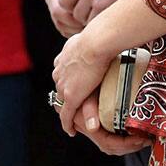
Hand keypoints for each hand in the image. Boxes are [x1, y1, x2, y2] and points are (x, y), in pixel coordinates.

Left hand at [47, 0, 130, 32]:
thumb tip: (66, 0)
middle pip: (64, 3)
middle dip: (73, 7)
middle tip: (86, 8)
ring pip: (77, 15)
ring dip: (85, 16)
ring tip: (99, 11)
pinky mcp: (102, 5)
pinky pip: (90, 21)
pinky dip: (97, 21)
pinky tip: (105, 15)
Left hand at [52, 30, 151, 153]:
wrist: (96, 43)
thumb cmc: (100, 37)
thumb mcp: (92, 37)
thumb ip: (95, 42)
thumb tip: (106, 35)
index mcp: (64, 57)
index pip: (63, 73)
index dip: (68, 81)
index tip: (73, 85)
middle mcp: (60, 71)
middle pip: (61, 87)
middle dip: (67, 95)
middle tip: (75, 104)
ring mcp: (64, 84)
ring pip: (64, 100)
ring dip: (69, 109)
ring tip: (74, 118)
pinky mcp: (70, 97)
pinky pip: (66, 115)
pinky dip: (67, 123)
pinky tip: (70, 130)